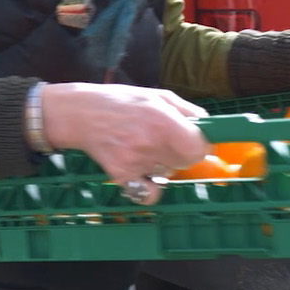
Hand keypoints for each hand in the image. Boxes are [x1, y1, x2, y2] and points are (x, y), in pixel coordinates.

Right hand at [41, 83, 210, 205]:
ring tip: (144, 147)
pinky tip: (142, 175)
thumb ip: (187, 110)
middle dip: (182, 152)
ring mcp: (135, 162)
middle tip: (165, 140)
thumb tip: (208, 125)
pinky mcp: (121, 176)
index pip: (198, 148)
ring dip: (163, 165)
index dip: (202, 145)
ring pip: (168, 174)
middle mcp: (150, 142)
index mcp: (162, 119)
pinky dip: (150, 188)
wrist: (80, 113)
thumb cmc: (121, 101)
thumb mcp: (157, 95)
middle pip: (186, 162)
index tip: (196, 141)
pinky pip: (149, 194)